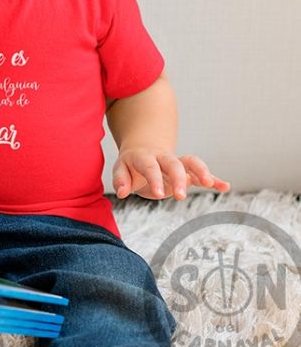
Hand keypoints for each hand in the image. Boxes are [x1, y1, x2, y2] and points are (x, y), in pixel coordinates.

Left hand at [113, 148, 230, 200]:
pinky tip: (225, 186)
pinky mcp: (187, 172)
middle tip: (180, 196)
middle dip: (178, 178)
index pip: (150, 167)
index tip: (159, 194)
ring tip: (209, 184)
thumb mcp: (121, 169)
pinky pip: (201, 173)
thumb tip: (122, 192)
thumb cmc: (131, 164)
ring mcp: (177, 164)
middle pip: (173, 163)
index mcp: (144, 157)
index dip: (155, 179)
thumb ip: (121, 180)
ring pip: (191, 162)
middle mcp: (163, 158)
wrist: (143, 150)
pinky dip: (214, 179)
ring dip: (201, 171)